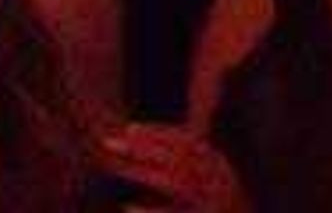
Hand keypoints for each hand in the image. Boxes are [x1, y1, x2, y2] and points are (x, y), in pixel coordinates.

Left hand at [96, 120, 248, 212]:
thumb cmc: (219, 209)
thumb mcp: (211, 181)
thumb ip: (189, 164)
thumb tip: (151, 146)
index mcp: (218, 166)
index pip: (188, 141)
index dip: (159, 132)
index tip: (130, 128)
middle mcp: (219, 182)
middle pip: (179, 156)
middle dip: (144, 147)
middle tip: (111, 143)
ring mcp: (214, 204)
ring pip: (177, 183)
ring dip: (145, 173)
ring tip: (116, 167)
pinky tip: (129, 208)